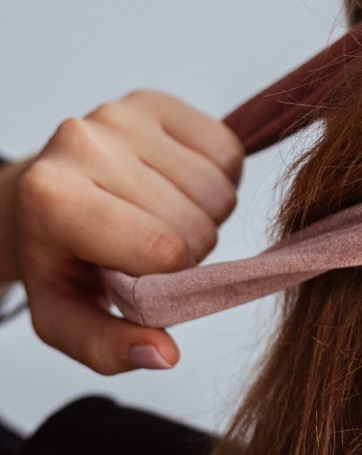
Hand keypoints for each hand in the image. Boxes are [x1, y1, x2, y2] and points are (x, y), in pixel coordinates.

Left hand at [0, 90, 242, 373]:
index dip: (169, 277)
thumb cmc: (61, 259)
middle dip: (189, 247)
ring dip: (206, 215)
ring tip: (166, 218)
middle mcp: (81, 142)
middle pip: (196, 220)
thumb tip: (164, 354)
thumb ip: (109, 346)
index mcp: (51, 198)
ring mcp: (120, 114)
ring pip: (218, 188)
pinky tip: (181, 187)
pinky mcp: (154, 100)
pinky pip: (227, 149)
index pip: (164, 249)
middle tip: (152, 248)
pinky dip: (219, 178)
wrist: (41, 199)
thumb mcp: (66, 318)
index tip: (141, 277)